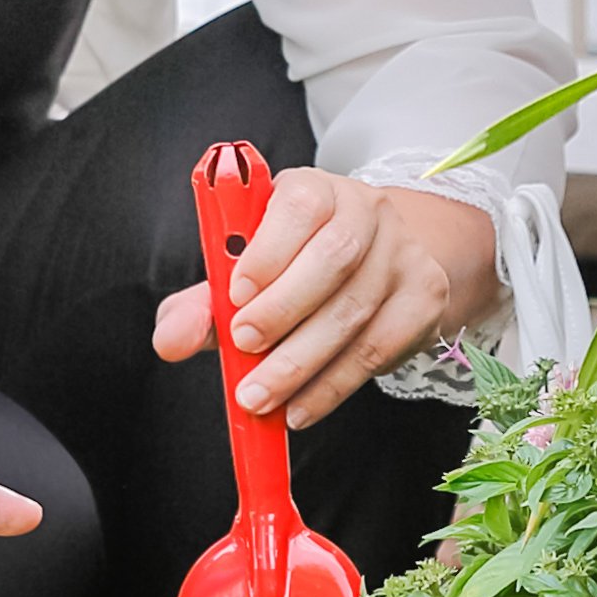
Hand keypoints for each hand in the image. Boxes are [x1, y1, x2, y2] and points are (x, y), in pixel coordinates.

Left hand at [152, 170, 503, 429]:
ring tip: (261, 397)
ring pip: (355, 311)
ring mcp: (403, 251)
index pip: (298, 204)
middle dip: (283, 312)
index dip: (267, 251)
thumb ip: (203, 304)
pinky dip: (334, 385)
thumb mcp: (246, 273)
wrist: (377, 263)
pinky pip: (380, 348)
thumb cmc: (295, 267)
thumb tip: (171, 340)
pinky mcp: (425, 296)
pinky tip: (300, 407)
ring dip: (302, 363)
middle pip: (333, 259)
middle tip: (244, 351)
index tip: (234, 297)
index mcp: (314, 188)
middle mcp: (366, 209)